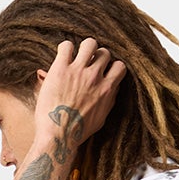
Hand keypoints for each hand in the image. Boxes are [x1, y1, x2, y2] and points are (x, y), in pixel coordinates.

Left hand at [32, 38, 127, 154]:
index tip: (104, 71)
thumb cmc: (78, 131)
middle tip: (88, 65)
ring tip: (77, 57)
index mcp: (107, 90)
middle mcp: (95, 77)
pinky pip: (67, 46)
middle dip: (97, 57)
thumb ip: (108, 101)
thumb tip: (113, 89)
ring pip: (89, 43)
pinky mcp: (61, 69)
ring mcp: (78, 71)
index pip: (119, 66)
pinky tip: (63, 58)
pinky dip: (66, 49)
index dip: (111, 66)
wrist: (58, 136)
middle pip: (104, 52)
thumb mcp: (101, 119)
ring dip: (85, 48)